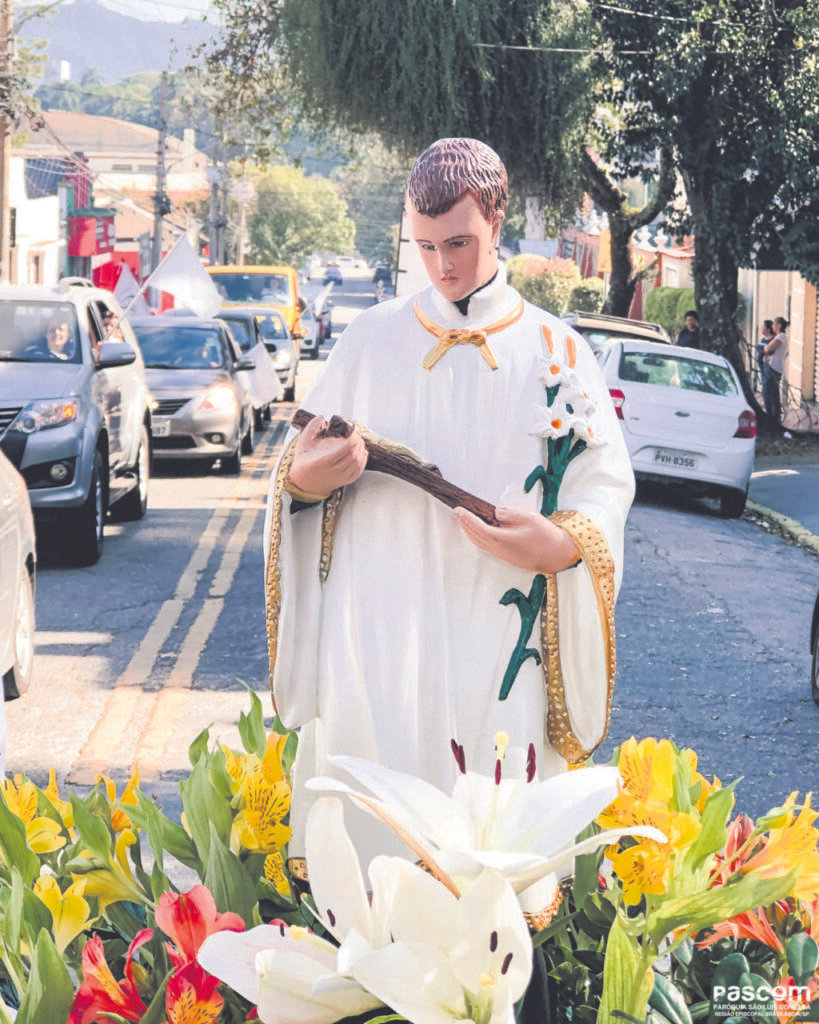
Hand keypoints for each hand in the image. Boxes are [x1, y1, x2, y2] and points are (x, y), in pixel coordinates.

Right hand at [288, 415, 367, 495]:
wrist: (304, 482)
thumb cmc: (303, 460)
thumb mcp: (303, 442)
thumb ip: (311, 427)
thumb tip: (322, 417)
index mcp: (325, 460)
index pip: (347, 446)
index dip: (354, 435)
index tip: (354, 428)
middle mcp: (334, 470)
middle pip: (354, 453)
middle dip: (359, 440)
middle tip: (357, 433)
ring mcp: (340, 477)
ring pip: (358, 461)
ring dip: (361, 449)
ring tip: (359, 440)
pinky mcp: (344, 481)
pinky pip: (359, 471)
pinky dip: (363, 460)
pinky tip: (362, 452)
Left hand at [453, 505, 578, 573]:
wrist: (557, 554)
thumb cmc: (545, 535)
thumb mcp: (529, 517)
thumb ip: (509, 513)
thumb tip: (496, 512)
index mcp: (502, 539)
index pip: (478, 527)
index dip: (466, 518)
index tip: (458, 509)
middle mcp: (498, 549)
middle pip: (475, 536)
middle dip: (464, 524)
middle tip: (457, 513)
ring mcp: (501, 554)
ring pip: (479, 542)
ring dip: (469, 531)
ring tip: (463, 520)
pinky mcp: (506, 557)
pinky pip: (486, 546)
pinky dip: (477, 537)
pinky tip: (478, 531)